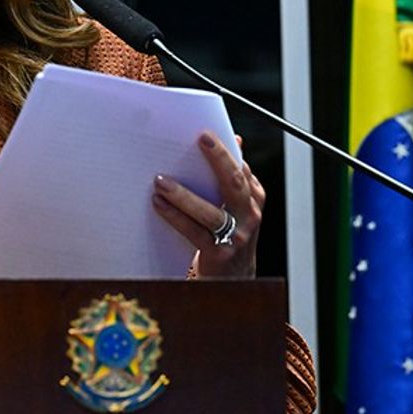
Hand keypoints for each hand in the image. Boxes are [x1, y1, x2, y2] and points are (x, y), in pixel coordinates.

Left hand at [152, 131, 264, 278]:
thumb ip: (233, 176)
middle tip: (197, 142)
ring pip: (210, 211)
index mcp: (253, 199)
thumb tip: (235, 141)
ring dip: (183, 194)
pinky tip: (159, 204)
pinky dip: (175, 217)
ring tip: (161, 181)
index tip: (205, 134)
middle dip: (217, 159)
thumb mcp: (237, 205)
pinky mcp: (219, 253)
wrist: (234, 279)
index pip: (241, 169)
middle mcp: (249, 215)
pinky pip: (194, 231)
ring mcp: (236, 236)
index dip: (224, 150)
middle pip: (234, 183)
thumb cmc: (231, 235)